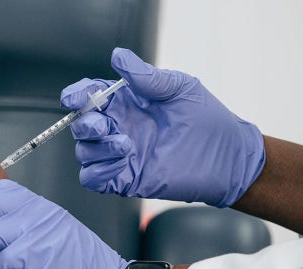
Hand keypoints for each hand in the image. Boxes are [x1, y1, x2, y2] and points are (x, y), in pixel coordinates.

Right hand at [60, 48, 264, 206]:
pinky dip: (96, 172)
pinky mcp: (125, 178)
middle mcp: (119, 127)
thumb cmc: (208, 120)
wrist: (228, 157)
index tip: (74, 98)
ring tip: (125, 145)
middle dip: (84, 124)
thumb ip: (146, 77)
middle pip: (81, 125)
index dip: (76, 95)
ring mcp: (121, 154)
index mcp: (126, 103)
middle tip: (105, 125)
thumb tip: (118, 56)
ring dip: (95, 148)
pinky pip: (93, 178)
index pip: (89, 96)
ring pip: (84, 152)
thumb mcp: (179, 88)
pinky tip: (120, 162)